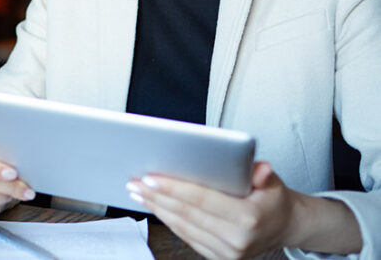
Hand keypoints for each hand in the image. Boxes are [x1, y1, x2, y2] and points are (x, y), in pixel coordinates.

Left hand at [127, 162, 300, 258]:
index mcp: (248, 218)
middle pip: (186, 213)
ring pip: (182, 227)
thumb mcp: (272, 181)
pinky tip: (155, 207)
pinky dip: (169, 220)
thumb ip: (261, 173)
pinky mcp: (219, 258)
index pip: (201, 199)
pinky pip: (187, 237)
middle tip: (134, 182)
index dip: (173, 188)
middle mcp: (237, 239)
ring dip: (157, 208)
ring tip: (138, 192)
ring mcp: (227, 253)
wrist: (284, 226)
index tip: (150, 177)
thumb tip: (259, 168)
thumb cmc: (272, 198)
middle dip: (157, 196)